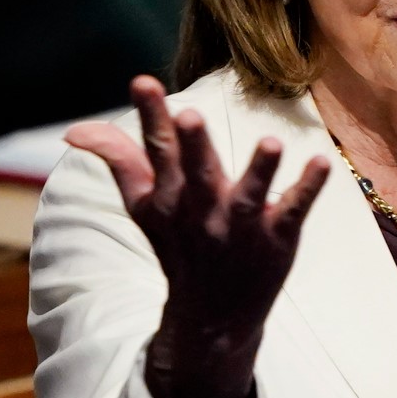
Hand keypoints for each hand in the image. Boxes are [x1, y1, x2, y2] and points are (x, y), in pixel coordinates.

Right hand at [65, 76, 328, 397]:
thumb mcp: (144, 208)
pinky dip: (307, 188)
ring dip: (261, 169)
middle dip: (192, 146)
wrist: (212, 317)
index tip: (142, 81)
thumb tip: (73, 131)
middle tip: (190, 115)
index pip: (156, 150)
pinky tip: (323, 162)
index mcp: (169, 197)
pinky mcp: (278, 239)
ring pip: (251, 194)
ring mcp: (242, 227)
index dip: (150, 115)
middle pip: (197, 172)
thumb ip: (119, 161)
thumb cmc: (179, 247)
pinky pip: (295, 209)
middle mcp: (202, 210)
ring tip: (272, 142)